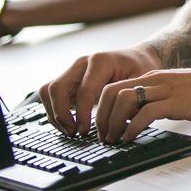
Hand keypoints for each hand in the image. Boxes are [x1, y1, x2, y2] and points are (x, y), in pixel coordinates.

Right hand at [39, 46, 160, 136]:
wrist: (137, 58)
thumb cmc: (140, 68)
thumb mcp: (142, 81)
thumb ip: (131, 100)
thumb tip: (123, 124)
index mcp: (101, 61)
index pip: (83, 90)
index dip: (82, 113)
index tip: (85, 130)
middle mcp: (82, 63)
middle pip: (57, 88)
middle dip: (61, 114)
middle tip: (74, 132)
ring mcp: (73, 70)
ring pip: (48, 90)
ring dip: (54, 113)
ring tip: (70, 130)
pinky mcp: (68, 80)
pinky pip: (50, 95)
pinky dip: (54, 111)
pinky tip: (68, 124)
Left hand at [94, 66, 190, 143]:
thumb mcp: (179, 93)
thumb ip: (161, 101)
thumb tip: (145, 118)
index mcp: (155, 78)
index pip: (114, 88)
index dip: (103, 109)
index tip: (103, 127)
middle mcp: (156, 81)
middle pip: (111, 93)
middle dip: (101, 117)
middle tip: (103, 137)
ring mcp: (165, 90)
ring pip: (123, 101)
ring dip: (112, 123)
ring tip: (114, 140)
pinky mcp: (176, 102)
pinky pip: (144, 114)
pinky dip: (131, 128)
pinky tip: (131, 138)